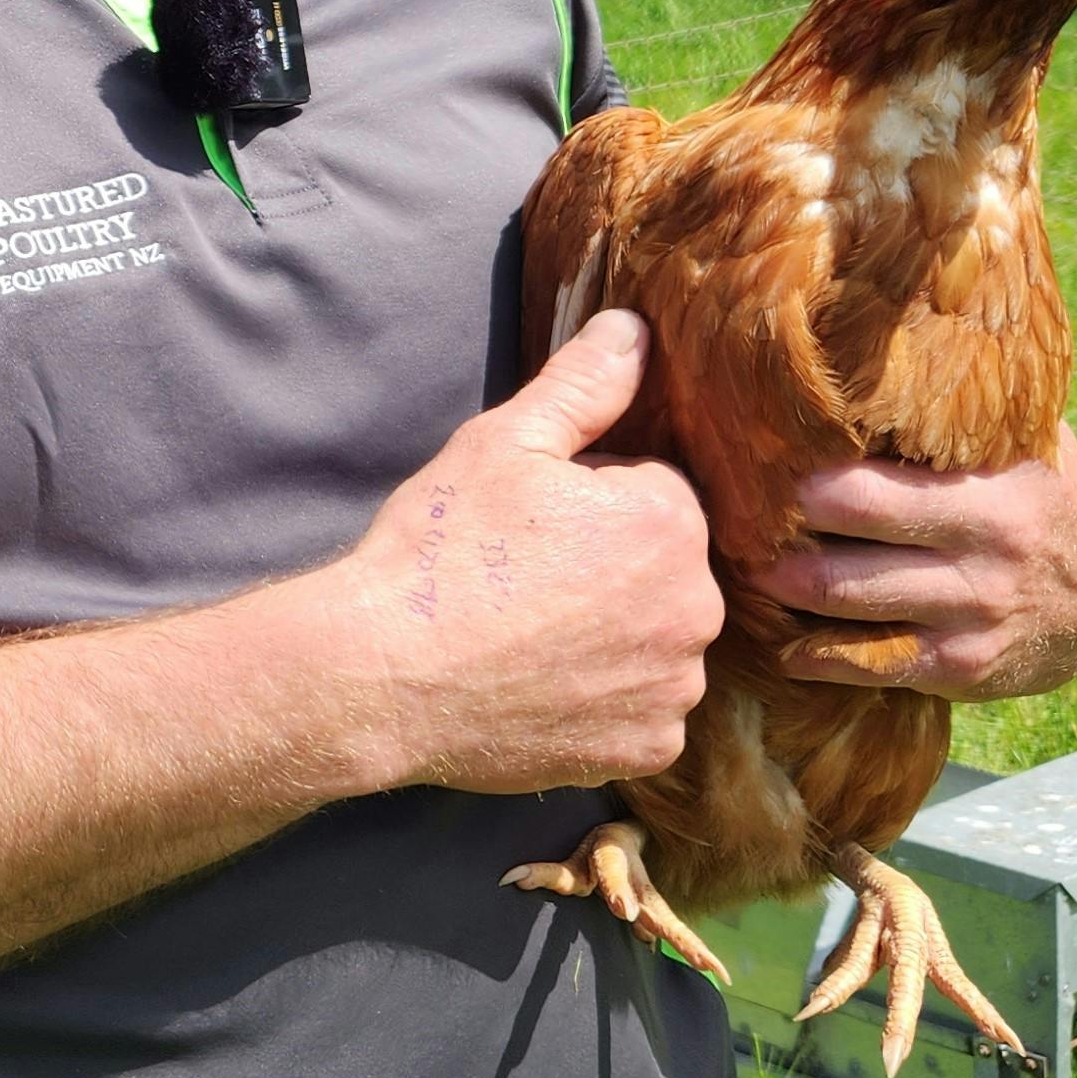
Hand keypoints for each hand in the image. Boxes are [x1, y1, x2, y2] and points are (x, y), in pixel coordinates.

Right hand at [305, 312, 721, 799]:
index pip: (653, 492)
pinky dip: (602, 702)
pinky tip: (541, 686)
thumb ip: (583, 384)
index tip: (529, 523)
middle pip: (662, 570)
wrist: (382, 675)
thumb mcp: (503, 443)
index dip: (588, 500)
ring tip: (527, 637)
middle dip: (610, 567)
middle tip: (523, 580)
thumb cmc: (440, 551)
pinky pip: (641, 712)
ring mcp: (671, 689)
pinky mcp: (642, 749)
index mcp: (669, 522)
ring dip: (612, 637)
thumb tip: (635, 328)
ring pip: (655, 642)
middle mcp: (694, 610)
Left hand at [757, 424, 1076, 700]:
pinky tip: (777, 638)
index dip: (805, 464)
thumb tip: (883, 340)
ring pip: (843, 597)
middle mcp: (986, 551)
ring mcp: (971, 613)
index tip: (754, 448)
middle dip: (781, 514)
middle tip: (731, 499)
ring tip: (739, 555)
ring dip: (779, 579)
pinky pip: (865, 663)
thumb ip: (963, 409)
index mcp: (994, 489)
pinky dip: (810, 654)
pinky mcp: (958, 668)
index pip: (877, 475)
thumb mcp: (1024, 444)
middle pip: (849, 527)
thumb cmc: (1040, 500)